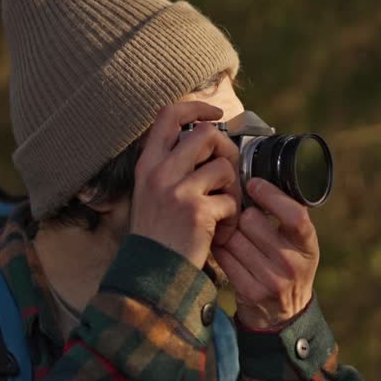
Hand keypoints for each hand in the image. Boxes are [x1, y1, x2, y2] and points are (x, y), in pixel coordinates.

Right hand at [129, 101, 242, 268]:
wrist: (152, 274)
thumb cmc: (158, 236)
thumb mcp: (152, 194)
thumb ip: (172, 167)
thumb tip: (207, 139)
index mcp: (148, 165)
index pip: (168, 115)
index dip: (196, 107)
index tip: (214, 114)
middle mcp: (159, 172)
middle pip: (206, 134)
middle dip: (226, 151)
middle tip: (227, 176)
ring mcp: (177, 191)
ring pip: (224, 167)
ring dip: (233, 189)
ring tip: (224, 212)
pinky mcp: (197, 211)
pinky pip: (231, 201)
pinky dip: (232, 219)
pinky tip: (221, 233)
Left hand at [212, 178, 318, 329]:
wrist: (283, 315)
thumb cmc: (287, 267)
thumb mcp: (298, 244)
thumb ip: (286, 216)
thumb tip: (260, 178)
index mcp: (308, 245)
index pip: (294, 215)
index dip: (272, 195)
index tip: (254, 184)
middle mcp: (293, 263)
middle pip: (253, 222)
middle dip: (242, 214)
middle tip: (239, 215)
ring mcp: (272, 280)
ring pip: (234, 238)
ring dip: (228, 231)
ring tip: (231, 233)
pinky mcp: (250, 291)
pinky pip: (224, 256)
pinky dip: (219, 248)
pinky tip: (222, 247)